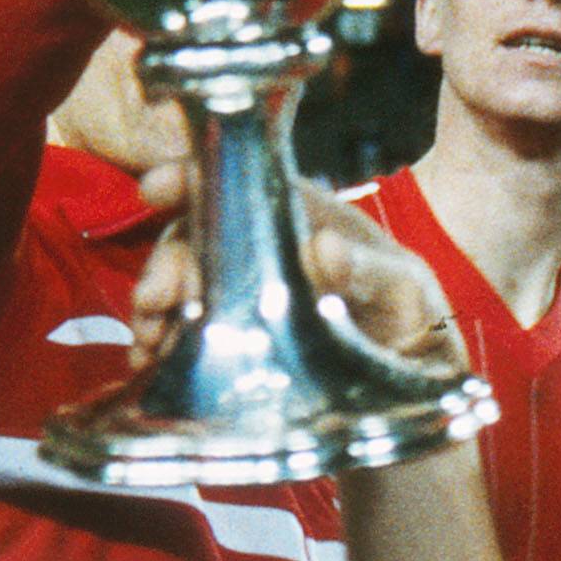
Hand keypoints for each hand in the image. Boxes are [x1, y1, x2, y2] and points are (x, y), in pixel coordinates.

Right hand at [126, 162, 468, 376]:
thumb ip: (369, 271)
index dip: (197, 177)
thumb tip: (321, 247)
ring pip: (186, 283)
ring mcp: (250, 292)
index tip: (154, 187)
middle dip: (167, 261)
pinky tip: (147, 363)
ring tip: (146, 345)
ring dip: (156, 307)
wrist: (413, 383)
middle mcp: (271, 248)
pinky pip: (185, 328)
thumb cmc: (414, 321)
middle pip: (203, 237)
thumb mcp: (404, 294)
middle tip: (152, 302)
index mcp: (309, 219)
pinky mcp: (235, 337)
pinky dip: (160, 342)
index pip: (247, 183)